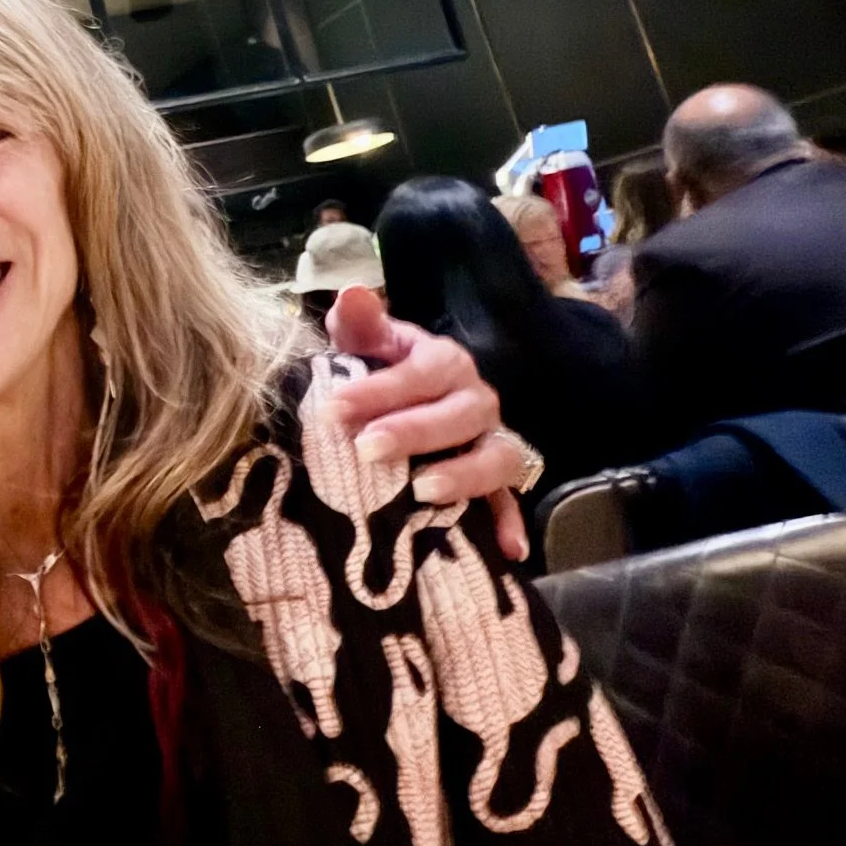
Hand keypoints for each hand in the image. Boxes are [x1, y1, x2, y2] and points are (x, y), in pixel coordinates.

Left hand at [326, 286, 528, 561]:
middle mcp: (475, 399)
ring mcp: (491, 440)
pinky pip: (511, 501)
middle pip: (458, 415)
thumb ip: (359, 323)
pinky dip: (511, 522)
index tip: (334, 409)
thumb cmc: (381, 371)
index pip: (420, 371)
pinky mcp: (497, 481)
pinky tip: (507, 550)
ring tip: (423, 491)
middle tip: (365, 449)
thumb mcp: (367, 344)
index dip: (380, 389)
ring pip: (495, 456)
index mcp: (444, 362)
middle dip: (413, 432)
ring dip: (466, 475)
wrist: (408, 402)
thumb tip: (352, 294)